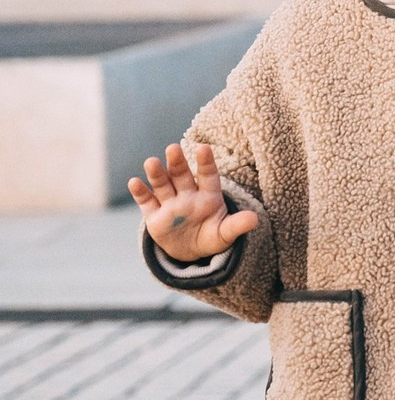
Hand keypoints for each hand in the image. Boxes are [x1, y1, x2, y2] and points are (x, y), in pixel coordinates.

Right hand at [128, 143, 258, 263]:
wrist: (190, 251)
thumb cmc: (211, 236)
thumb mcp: (226, 233)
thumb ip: (237, 225)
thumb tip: (255, 219)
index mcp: (208, 196)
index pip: (208, 175)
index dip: (206, 162)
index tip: (204, 148)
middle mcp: (188, 195)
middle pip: (182, 175)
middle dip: (177, 162)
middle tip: (173, 148)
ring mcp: (170, 203)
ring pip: (163, 184)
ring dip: (157, 174)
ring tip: (151, 162)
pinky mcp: (155, 215)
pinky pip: (147, 202)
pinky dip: (141, 192)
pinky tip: (135, 182)